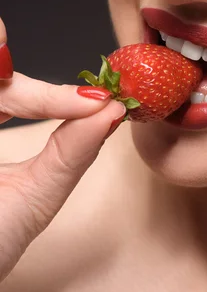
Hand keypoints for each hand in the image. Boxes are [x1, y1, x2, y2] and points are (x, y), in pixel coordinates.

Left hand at [0, 17, 125, 281]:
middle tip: (92, 99)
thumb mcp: (29, 203)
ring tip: (76, 100)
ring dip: (32, 90)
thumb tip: (110, 115)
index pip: (1, 88)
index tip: (99, 103)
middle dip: (43, 89)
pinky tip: (45, 105)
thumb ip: (70, 154)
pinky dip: (19, 100)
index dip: (51, 94)